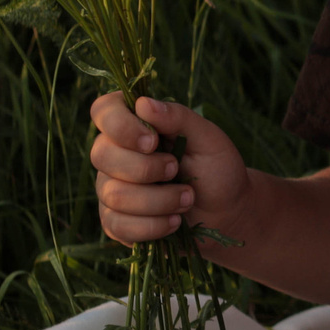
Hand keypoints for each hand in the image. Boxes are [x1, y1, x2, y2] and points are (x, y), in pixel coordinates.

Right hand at [88, 94, 249, 244]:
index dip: (120, 125)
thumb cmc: (217, 169)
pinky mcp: (115, 222)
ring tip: (187, 198)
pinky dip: (153, 225)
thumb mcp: (208, 138)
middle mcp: (115, 154)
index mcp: (135, 125)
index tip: (152, 140)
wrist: (228, 213)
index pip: (103, 111)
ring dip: (159, 200)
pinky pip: (118, 224)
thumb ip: (179, 117)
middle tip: (177, 170)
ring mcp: (111, 188)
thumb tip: (142, 103)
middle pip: (101, 154)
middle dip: (146, 168)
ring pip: (114, 194)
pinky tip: (175, 221)